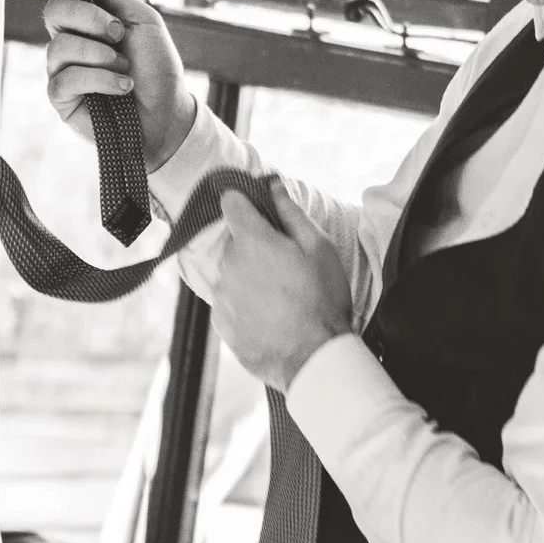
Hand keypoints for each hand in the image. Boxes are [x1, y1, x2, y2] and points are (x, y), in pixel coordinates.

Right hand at [41, 0, 198, 170]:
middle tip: (118, 34)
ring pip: (60, 46)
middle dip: (90, 17)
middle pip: (54, 11)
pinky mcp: (61, 97)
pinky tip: (122, 87)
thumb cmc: (156, 67)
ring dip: (100, 55)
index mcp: (85, 17)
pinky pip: (66, 79)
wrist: (167, 113)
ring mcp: (61, 68)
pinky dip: (100, 80)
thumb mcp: (142, 21)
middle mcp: (68, 38)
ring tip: (124, 68)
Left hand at [211, 178, 351, 391]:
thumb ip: (290, 212)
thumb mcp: (318, 247)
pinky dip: (245, 303)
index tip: (258, 209)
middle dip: (255, 245)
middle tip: (286, 265)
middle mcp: (228, 265)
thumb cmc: (322, 299)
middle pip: (235, 242)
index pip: (231, 202)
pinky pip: (230, 301)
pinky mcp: (221, 323)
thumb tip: (272, 184)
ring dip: (250, 276)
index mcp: (252, 241)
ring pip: (232, 272)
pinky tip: (271, 315)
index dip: (244, 201)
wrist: (312, 358)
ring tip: (282, 296)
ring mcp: (221, 296)